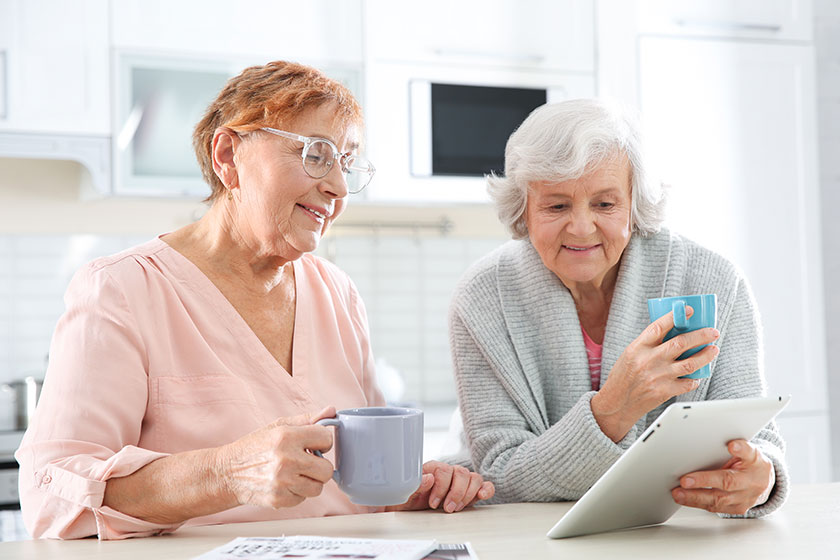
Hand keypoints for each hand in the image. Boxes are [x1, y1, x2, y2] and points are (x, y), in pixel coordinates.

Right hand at [216, 406, 336, 509]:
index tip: (313, 445)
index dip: (322, 442)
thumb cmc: (254, 447)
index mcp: (286, 436)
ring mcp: (282, 482)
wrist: (228, 473)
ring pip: (318, 487)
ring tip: (294, 473)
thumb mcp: (278, 426)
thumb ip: (307, 419)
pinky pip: (303, 499)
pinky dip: (296, 493)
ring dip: (309, 481)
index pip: (326, 438)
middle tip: (306, 462)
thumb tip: (331, 410)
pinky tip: (284, 484)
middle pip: (327, 469)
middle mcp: (286, 459)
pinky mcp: (279, 500)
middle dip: (319, 466)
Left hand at [386, 461, 494, 512]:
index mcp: (432, 468)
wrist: (410, 509)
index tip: (434, 503)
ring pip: (474, 478)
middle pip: (461, 473)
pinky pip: (484, 485)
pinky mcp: (469, 491)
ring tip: (457, 508)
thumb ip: (416, 485)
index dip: (440, 487)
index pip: (444, 470)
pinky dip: (486, 489)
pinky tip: (482, 496)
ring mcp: (460, 480)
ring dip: (468, 495)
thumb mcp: (405, 495)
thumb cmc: (407, 500)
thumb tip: (429, 478)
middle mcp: (448, 471)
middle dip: (456, 493)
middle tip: (447, 509)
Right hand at [591, 306, 719, 440]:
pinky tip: (697, 374)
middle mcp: (649, 360)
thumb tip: (675, 332)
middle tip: (712, 332)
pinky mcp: (665, 392)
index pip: (659, 326)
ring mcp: (658, 376)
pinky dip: (695, 378)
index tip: (688, 310)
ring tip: (713, 349)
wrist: (616, 403)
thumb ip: (650, 344)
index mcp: (638, 347)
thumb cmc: (623, 377)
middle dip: (701, 336)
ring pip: (690, 363)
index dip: (676, 317)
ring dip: (706, 355)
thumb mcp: (631, 354)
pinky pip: (688, 383)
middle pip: (681, 343)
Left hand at [672, 439, 774, 514]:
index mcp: (755, 462)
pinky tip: (684, 498)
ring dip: (695, 497)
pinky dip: (697, 503)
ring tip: (678, 493)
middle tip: (685, 480)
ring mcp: (745, 498)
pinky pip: (716, 507)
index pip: (749, 454)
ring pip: (719, 500)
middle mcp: (751, 482)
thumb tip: (720, 442)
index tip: (732, 445)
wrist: (763, 481)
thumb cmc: (749, 463)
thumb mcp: (747, 450)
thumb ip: (734, 446)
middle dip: (704, 481)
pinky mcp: (737, 508)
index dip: (741, 449)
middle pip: (728, 482)